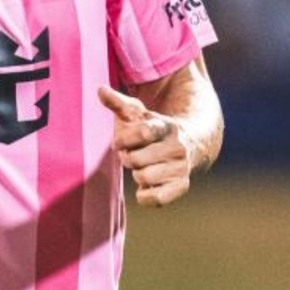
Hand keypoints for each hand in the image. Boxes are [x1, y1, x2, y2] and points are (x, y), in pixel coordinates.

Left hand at [97, 85, 194, 206]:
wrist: (189, 144)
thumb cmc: (152, 129)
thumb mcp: (138, 113)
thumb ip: (118, 103)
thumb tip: (100, 90)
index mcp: (165, 126)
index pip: (143, 133)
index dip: (124, 140)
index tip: (118, 143)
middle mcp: (177, 147)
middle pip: (138, 160)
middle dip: (129, 158)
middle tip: (132, 156)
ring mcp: (181, 167)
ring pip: (144, 178)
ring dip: (137, 175)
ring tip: (142, 168)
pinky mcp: (182, 186)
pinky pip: (156, 199)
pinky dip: (145, 195)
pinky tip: (146, 186)